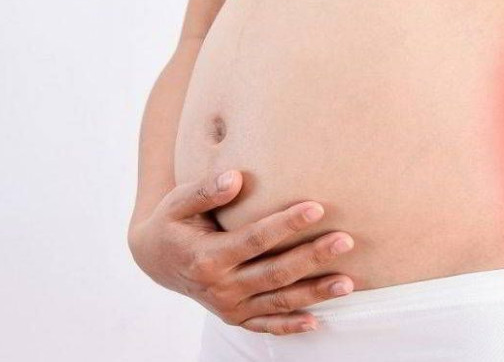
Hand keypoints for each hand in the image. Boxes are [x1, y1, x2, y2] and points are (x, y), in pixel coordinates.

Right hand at [128, 170, 355, 334]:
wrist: (155, 260)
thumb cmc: (172, 223)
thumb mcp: (178, 202)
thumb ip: (206, 191)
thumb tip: (236, 177)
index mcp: (207, 257)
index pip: (255, 239)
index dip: (286, 224)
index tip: (316, 208)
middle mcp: (220, 287)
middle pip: (275, 273)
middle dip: (312, 257)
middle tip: (345, 240)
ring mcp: (229, 307)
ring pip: (278, 301)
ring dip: (314, 293)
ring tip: (348, 282)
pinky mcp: (235, 318)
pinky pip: (266, 326)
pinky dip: (291, 326)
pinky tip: (318, 321)